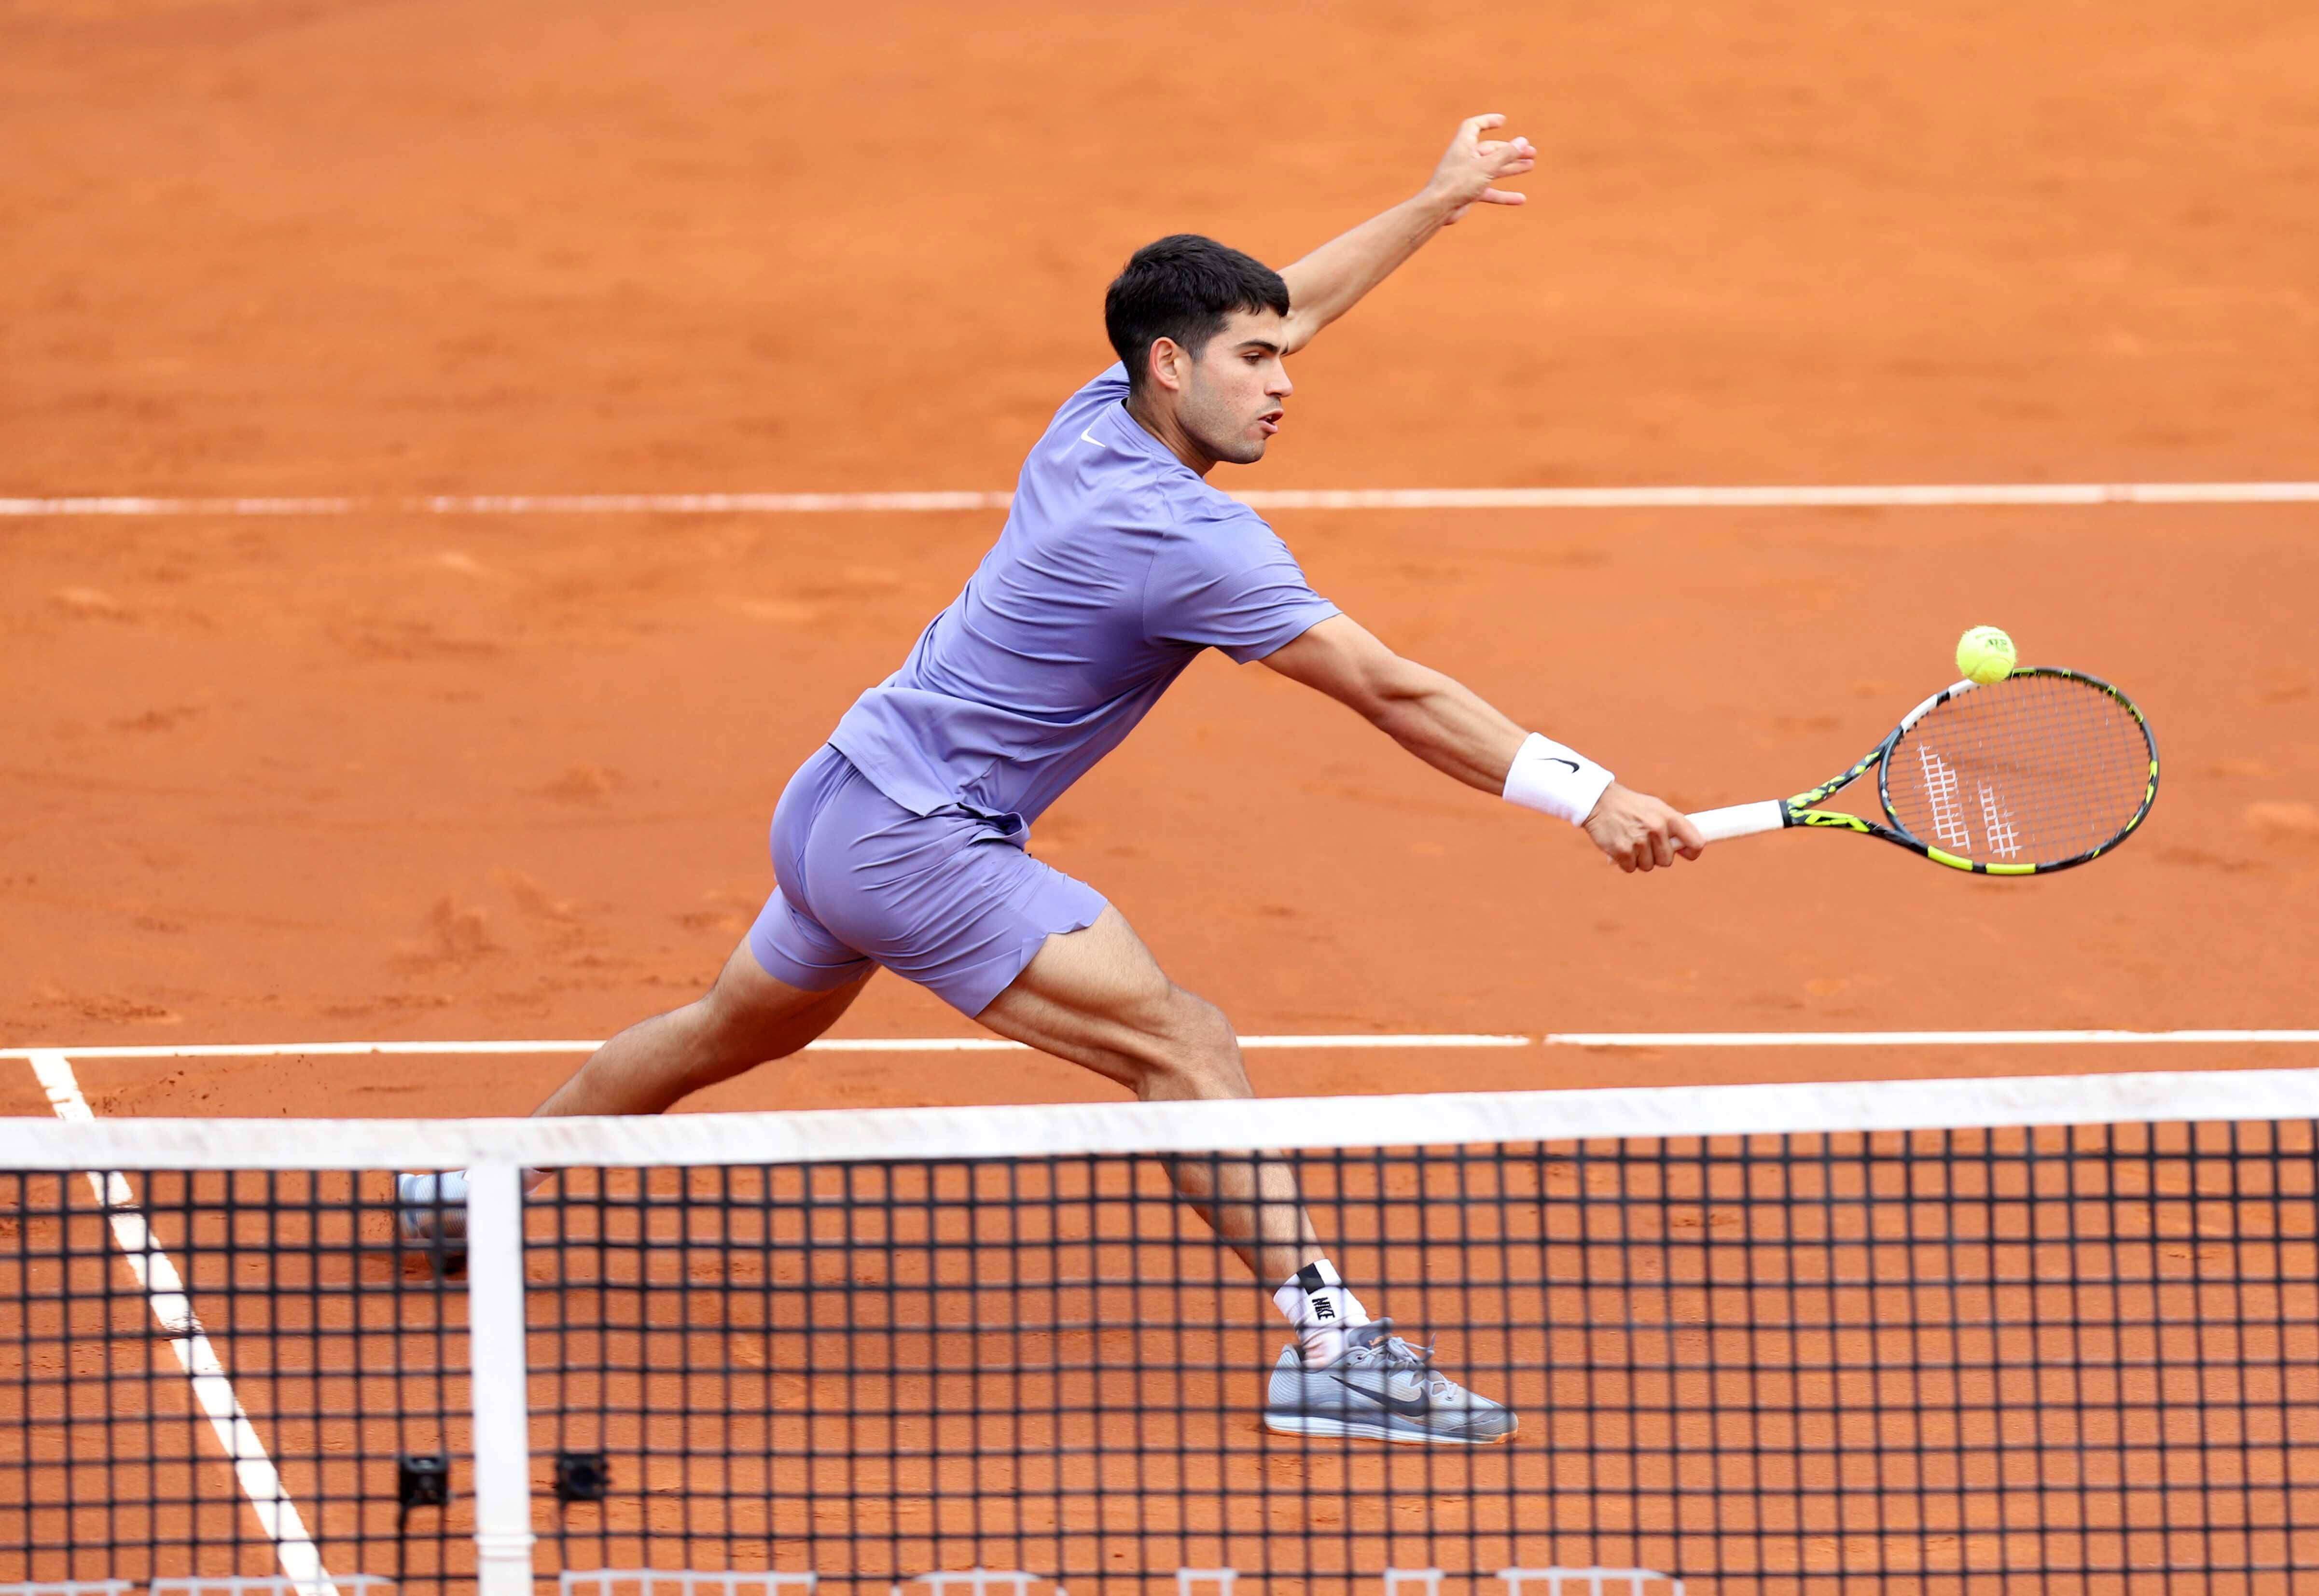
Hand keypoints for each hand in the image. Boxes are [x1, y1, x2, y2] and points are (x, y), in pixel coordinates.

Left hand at [1425, 113, 1535, 223]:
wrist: (1437, 209)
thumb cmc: (1457, 183)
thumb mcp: (1486, 166)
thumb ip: (1506, 154)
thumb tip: (1523, 141)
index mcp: (1464, 145)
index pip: (1474, 126)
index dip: (1487, 121)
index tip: (1502, 121)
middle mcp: (1465, 158)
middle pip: (1491, 150)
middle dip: (1511, 151)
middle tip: (1531, 152)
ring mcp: (1467, 176)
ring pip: (1493, 169)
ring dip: (1511, 168)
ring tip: (1530, 166)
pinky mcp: (1469, 192)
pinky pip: (1490, 191)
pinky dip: (1504, 195)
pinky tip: (1520, 199)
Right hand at [1582, 783, 1706, 873]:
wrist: (1599, 801)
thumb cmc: (1630, 806)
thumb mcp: (1655, 807)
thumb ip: (1672, 825)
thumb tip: (1687, 847)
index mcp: (1669, 817)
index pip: (1696, 843)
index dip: (1692, 852)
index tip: (1685, 853)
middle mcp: (1656, 829)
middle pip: (1667, 861)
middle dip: (1656, 856)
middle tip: (1644, 843)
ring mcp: (1639, 841)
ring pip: (1648, 866)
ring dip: (1638, 859)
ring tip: (1629, 840)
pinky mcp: (1622, 851)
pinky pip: (1630, 868)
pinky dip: (1624, 862)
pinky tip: (1619, 845)